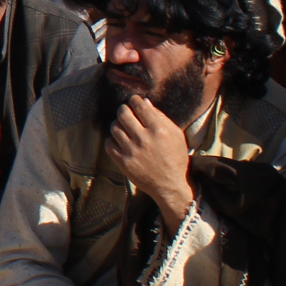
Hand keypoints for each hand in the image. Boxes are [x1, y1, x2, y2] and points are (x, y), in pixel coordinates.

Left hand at [106, 96, 196, 224]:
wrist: (170, 185)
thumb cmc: (175, 158)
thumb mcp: (176, 135)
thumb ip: (161, 117)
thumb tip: (145, 101)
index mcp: (159, 130)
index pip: (139, 106)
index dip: (134, 100)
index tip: (134, 101)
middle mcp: (144, 139)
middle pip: (123, 114)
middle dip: (124, 109)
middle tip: (126, 112)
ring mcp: (132, 151)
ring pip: (114, 127)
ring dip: (117, 124)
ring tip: (123, 127)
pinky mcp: (123, 162)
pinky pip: (109, 144)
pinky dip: (112, 140)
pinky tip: (119, 141)